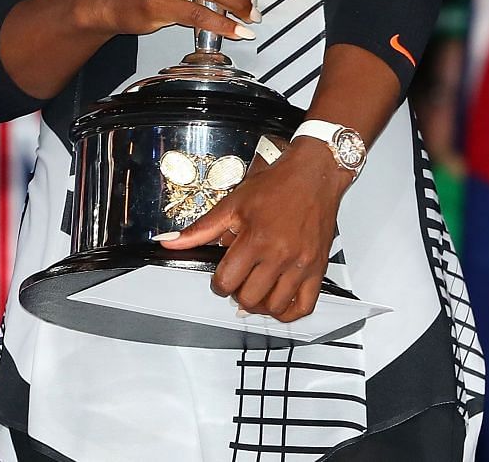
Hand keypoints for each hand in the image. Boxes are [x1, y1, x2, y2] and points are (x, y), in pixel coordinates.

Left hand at [158, 139, 350, 319]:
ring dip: (260, 306)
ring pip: (275, 307)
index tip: (221, 279)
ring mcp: (301, 265)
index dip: (218, 284)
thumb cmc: (276, 186)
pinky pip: (305, 306)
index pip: (227, 281)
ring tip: (255, 293)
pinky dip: (289, 312)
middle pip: (249, 298)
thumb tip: (170, 241)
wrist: (313, 176)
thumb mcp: (232, 204)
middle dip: (237, 294)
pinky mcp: (318, 269)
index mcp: (255, 239)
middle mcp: (279, 255)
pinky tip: (279, 304)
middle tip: (237, 283)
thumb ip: (200, 229)